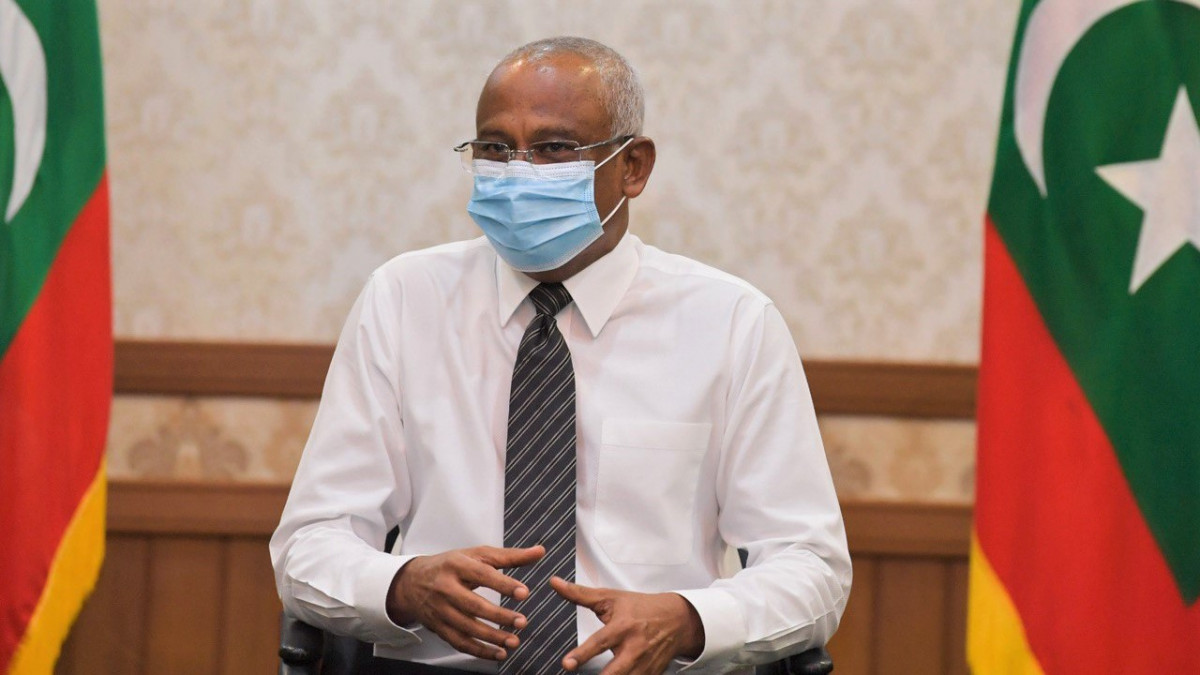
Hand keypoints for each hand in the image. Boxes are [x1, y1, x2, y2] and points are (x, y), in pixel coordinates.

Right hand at [386, 545, 544, 660]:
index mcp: (457, 565)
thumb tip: (539, 551)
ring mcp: (440, 610)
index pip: (482, 575)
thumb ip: (510, 556)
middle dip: (499, 615)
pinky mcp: (438, 627)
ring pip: (466, 627)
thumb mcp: (477, 555)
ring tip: (514, 641)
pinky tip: (498, 653)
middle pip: (473, 605)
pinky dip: (479, 651)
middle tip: (522, 622)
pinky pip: (459, 642)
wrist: (411, 582)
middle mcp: (445, 588)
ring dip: (491, 637)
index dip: (503, 584)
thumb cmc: (450, 565)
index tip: (524, 592)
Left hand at [551, 576, 704, 673]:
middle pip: (616, 671)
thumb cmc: (640, 607)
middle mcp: (634, 648)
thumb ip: (580, 594)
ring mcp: (644, 665)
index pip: (599, 643)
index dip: (582, 655)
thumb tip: (554, 583)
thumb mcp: (610, 598)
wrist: (677, 619)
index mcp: (623, 627)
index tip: (566, 664)